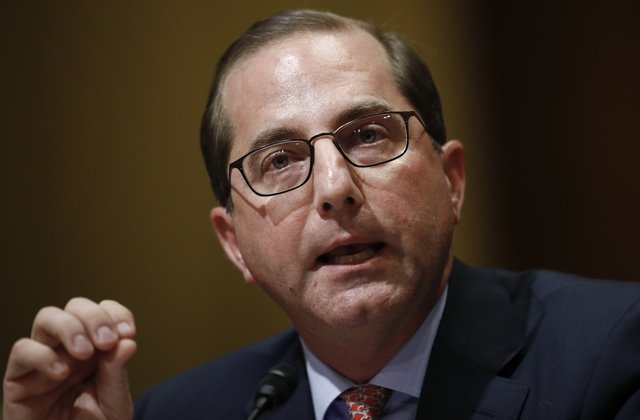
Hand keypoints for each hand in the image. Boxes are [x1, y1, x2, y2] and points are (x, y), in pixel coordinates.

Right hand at [3, 298, 136, 418]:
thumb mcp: (114, 406)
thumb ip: (117, 376)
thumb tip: (127, 343)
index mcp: (96, 351)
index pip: (104, 311)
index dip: (116, 314)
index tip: (128, 333)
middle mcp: (68, 350)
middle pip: (75, 307)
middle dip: (94, 317)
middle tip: (107, 342)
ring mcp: (43, 362)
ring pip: (47, 318)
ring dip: (69, 327)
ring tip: (85, 353)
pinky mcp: (19, 380)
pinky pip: (22, 351)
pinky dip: (42, 355)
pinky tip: (61, 373)